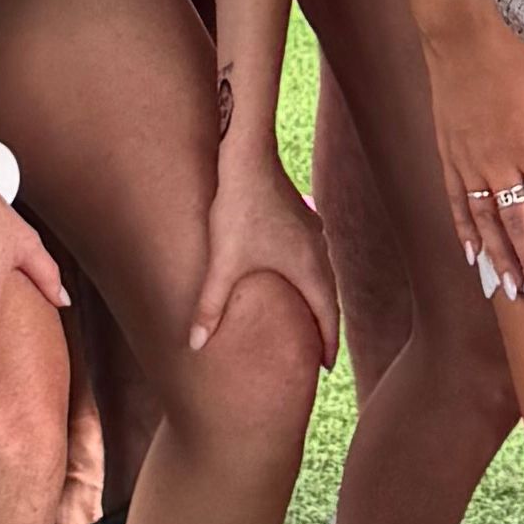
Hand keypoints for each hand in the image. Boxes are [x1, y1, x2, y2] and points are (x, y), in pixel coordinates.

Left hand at [192, 155, 338, 362]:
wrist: (248, 155)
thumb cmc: (238, 208)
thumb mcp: (223, 262)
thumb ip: (210, 306)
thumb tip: (195, 346)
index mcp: (308, 268)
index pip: (327, 316)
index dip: (328, 344)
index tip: (326, 368)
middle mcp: (318, 251)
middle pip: (329, 297)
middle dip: (324, 326)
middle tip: (320, 351)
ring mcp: (312, 231)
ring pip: (322, 274)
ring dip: (318, 298)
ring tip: (309, 316)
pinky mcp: (299, 216)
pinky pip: (313, 255)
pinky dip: (310, 275)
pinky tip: (294, 273)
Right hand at [420, 0, 523, 305]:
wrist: (458, 41)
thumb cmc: (511, 61)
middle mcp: (495, 161)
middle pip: (517, 223)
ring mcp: (468, 163)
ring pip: (484, 222)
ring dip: (499, 258)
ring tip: (511, 289)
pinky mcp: (449, 158)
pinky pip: (457, 203)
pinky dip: (465, 232)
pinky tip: (474, 257)